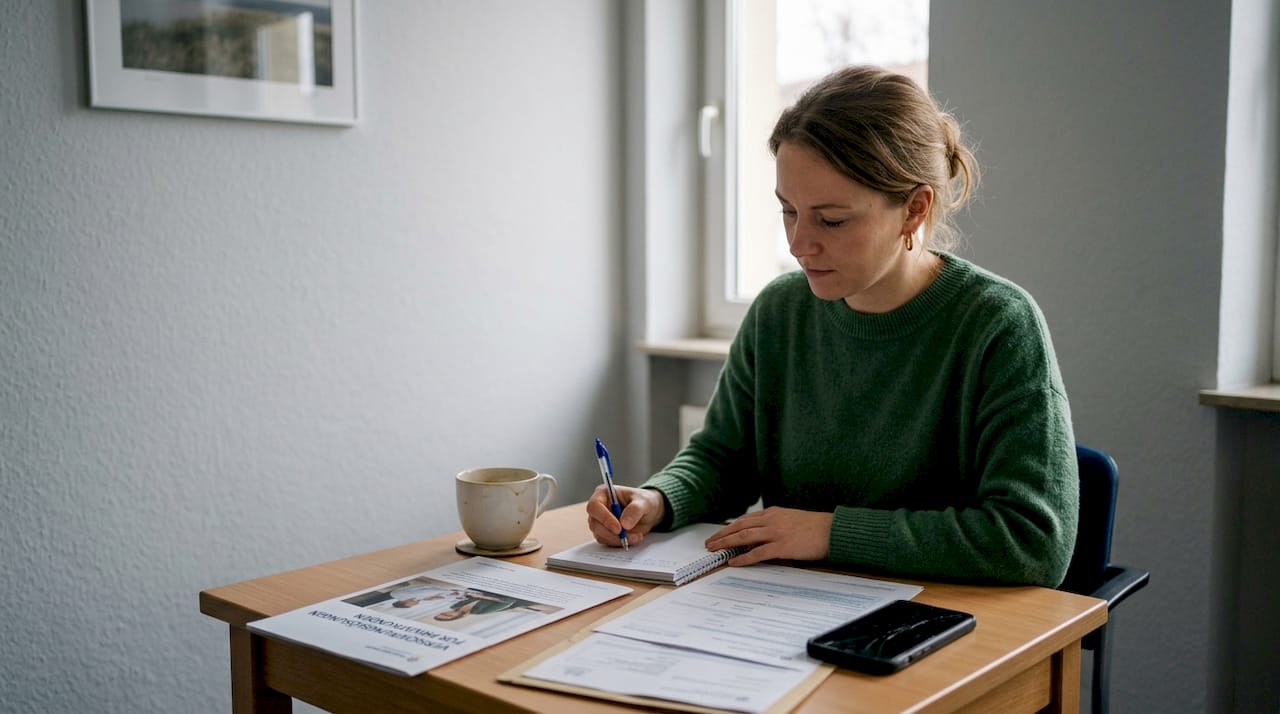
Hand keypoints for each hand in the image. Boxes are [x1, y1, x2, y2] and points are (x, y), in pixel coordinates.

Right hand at [586, 485, 665, 546]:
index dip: (604, 518)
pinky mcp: (605, 533)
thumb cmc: (644, 501)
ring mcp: (600, 522)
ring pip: (600, 535)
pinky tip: (633, 538)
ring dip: (617, 539)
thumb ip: (635, 510)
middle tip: (626, 536)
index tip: (618, 528)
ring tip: (636, 536)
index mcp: (603, 493)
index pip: (594, 506)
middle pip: (595, 524)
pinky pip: (607, 542)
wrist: (649, 512)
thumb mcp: (644, 502)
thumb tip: (624, 523)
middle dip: (611, 533)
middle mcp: (599, 508)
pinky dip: (620, 543)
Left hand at [704, 507, 832, 565]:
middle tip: (709, 543)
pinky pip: (757, 553)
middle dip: (722, 535)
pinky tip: (733, 561)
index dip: (729, 527)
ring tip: (714, 550)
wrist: (833, 531)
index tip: (719, 533)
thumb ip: (776, 524)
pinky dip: (743, 557)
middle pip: (739, 526)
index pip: (745, 520)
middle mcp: (772, 520)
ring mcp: (776, 533)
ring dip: (726, 544)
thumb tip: (762, 534)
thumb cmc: (816, 527)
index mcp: (774, 513)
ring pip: (744, 537)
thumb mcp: (792, 519)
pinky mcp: (782, 547)